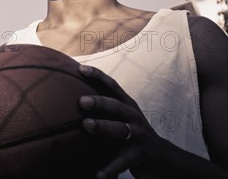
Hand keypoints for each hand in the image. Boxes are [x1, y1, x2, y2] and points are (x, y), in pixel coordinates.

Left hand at [78, 64, 170, 178]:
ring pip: (120, 130)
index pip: (112, 85)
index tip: (80, 68)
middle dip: (100, 102)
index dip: (98, 75)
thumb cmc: (133, 131)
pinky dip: (110, 168)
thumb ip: (105, 106)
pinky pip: (123, 162)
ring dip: (103, 127)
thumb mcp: (122, 115)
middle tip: (81, 101)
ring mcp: (139, 136)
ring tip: (86, 126)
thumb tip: (74, 93)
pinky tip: (98, 174)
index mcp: (127, 104)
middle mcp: (133, 117)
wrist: (164, 158)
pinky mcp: (140, 156)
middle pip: (116, 106)